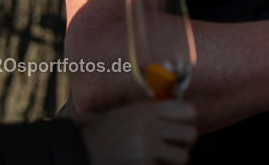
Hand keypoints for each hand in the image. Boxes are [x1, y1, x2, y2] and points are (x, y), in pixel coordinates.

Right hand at [75, 100, 196, 164]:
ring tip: (161, 159)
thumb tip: (177, 110)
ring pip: (182, 157)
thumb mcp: (124, 113)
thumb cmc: (101, 133)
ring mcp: (146, 149)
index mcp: (147, 110)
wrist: (78, 152)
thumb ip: (150, 111)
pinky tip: (144, 164)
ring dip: (173, 160)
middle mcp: (150, 127)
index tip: (178, 126)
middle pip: (190, 134)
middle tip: (173, 146)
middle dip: (184, 143)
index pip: (188, 111)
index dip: (186, 120)